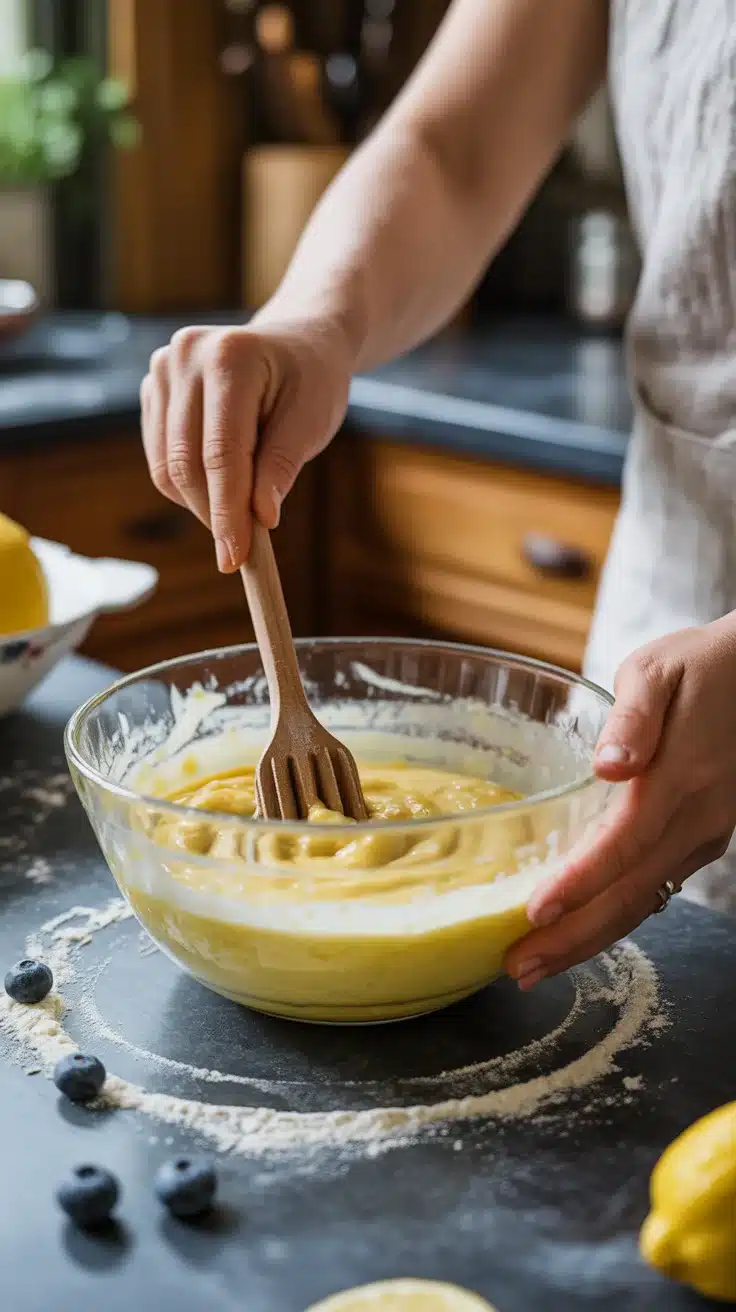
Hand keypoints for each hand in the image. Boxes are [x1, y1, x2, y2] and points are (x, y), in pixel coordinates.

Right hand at [139, 311, 353, 569]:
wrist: (297, 343)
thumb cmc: (312, 381)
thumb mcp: (312, 421)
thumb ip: (282, 466)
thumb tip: (259, 518)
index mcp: (230, 356)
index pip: (221, 452)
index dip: (227, 511)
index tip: (236, 558)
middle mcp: (185, 356)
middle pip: (186, 462)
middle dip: (212, 514)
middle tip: (238, 552)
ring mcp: (163, 369)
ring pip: (167, 465)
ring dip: (199, 503)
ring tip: (237, 513)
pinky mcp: (153, 389)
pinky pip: (160, 457)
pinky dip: (188, 486)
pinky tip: (220, 486)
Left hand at [505, 616, 735, 988]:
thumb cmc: (697, 665)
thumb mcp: (656, 670)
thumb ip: (633, 716)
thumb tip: (610, 764)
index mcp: (682, 776)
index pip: (624, 842)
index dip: (580, 882)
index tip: (534, 911)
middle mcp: (697, 819)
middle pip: (630, 892)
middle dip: (572, 938)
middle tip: (516, 967)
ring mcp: (703, 835)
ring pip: (642, 901)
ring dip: (587, 939)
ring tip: (533, 965)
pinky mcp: (700, 841)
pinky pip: (652, 890)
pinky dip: (611, 919)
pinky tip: (577, 933)